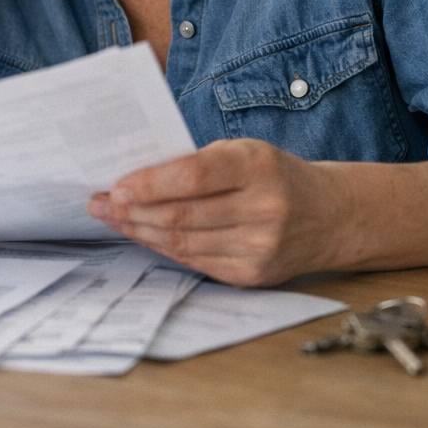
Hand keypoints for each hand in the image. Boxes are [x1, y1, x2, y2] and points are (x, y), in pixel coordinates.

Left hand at [86, 139, 341, 286]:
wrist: (329, 216)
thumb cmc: (273, 175)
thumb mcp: (243, 152)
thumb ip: (197, 163)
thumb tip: (134, 180)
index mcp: (259, 167)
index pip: (193, 178)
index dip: (149, 184)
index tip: (115, 186)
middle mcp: (263, 210)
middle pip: (181, 216)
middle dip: (132, 211)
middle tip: (99, 204)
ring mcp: (259, 248)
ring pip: (182, 243)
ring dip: (139, 231)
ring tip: (112, 219)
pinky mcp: (252, 275)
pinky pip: (194, 262)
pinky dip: (162, 248)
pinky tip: (142, 234)